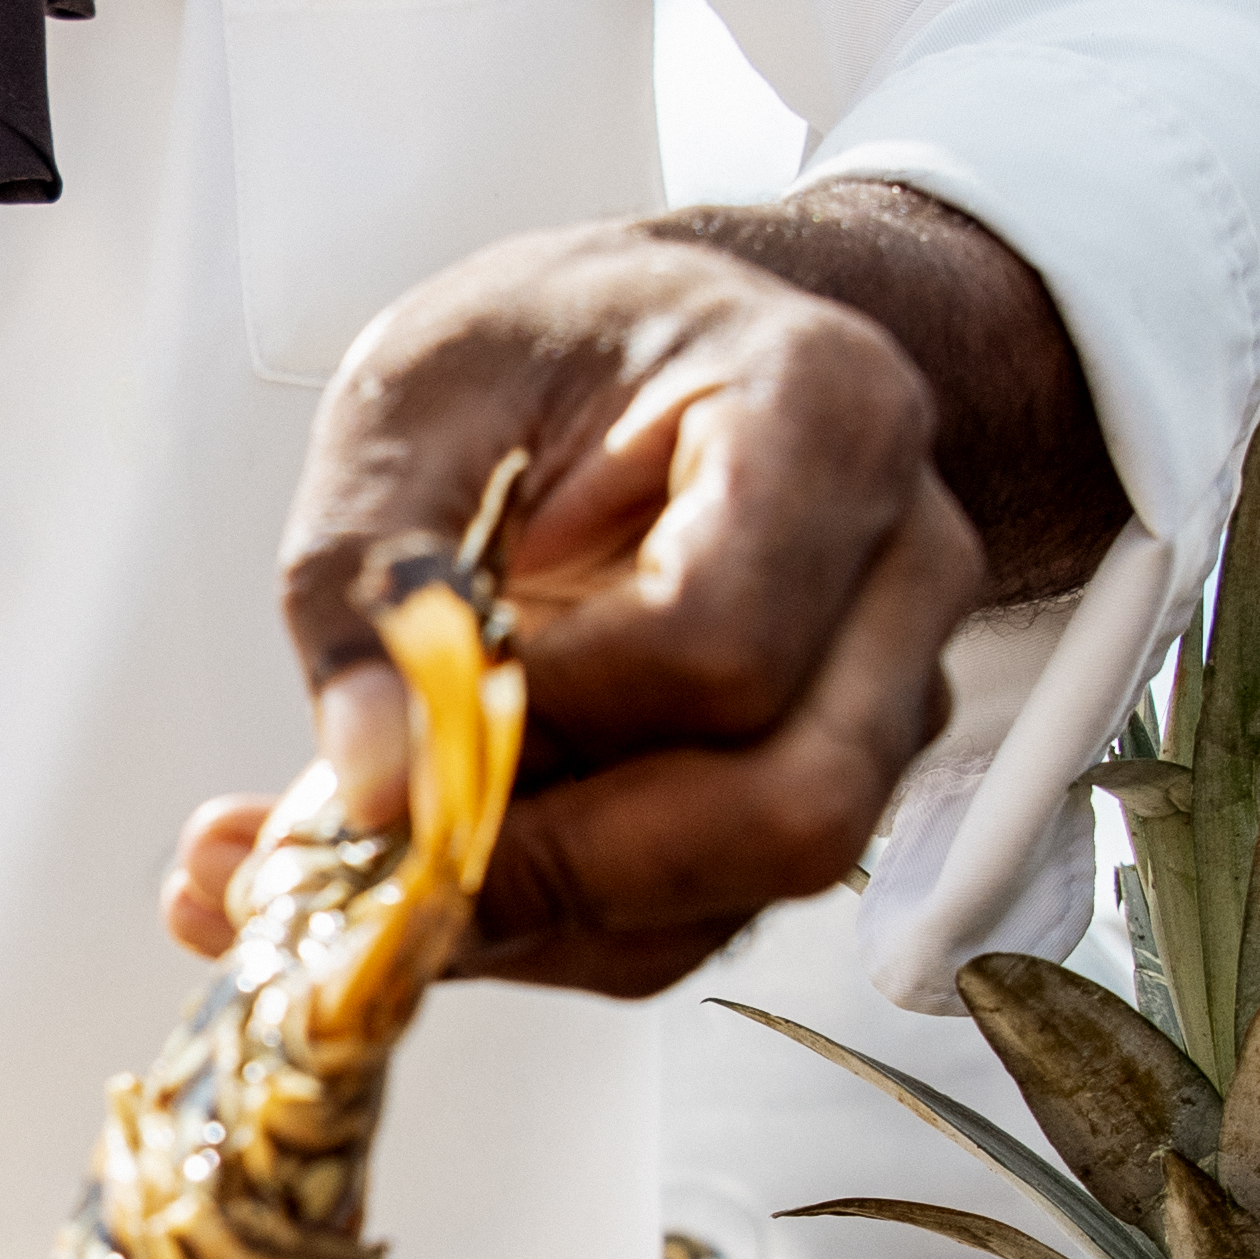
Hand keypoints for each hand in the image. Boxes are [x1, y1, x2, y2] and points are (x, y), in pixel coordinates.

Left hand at [193, 208, 1077, 1003]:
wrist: (643, 340)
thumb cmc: (547, 344)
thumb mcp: (409, 402)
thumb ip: (370, 579)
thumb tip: (374, 782)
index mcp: (828, 412)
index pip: (719, 639)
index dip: (552, 717)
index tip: (407, 721)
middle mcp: (904, 561)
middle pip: (793, 803)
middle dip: (569, 866)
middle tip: (373, 857)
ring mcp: (890, 684)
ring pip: (754, 883)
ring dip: (546, 911)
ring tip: (355, 856)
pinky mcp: (831, 775)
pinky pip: (704, 910)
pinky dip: (554, 918)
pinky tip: (430, 858)